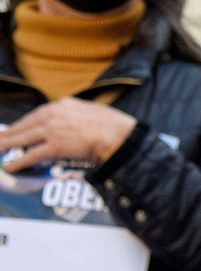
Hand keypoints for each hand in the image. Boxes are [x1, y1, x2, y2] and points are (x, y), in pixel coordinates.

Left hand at [0, 99, 137, 171]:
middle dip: (10, 133)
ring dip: (8, 145)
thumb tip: (74, 123)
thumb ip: (78, 114)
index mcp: (64, 104)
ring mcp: (52, 130)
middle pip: (26, 125)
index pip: (37, 114)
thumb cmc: (114, 124)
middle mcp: (54, 114)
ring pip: (24, 138)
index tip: (17, 128)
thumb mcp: (93, 111)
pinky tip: (10, 166)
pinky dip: (20, 161)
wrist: (119, 135)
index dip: (24, 123)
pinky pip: (32, 155)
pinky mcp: (55, 146)